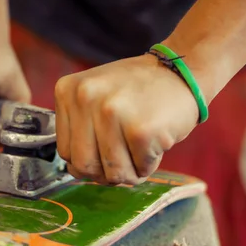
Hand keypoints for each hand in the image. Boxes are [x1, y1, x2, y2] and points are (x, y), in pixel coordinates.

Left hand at [54, 54, 199, 184]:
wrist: (181, 72)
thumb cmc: (137, 90)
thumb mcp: (95, 94)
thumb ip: (79, 128)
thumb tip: (77, 171)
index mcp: (67, 91)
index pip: (65, 152)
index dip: (88, 161)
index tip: (105, 152)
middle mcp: (85, 98)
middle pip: (84, 166)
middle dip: (106, 172)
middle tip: (124, 158)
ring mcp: (112, 113)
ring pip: (112, 173)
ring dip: (131, 170)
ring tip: (140, 147)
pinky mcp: (141, 131)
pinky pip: (140, 170)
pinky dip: (150, 164)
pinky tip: (155, 140)